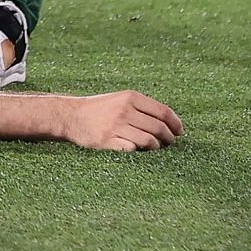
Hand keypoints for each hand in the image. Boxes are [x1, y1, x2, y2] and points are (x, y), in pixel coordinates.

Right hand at [58, 90, 182, 151]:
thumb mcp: (120, 99)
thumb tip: (169, 122)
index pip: (163, 112)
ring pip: (150, 142)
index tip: (179, 132)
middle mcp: (124, 110)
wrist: (71, 116)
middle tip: (169, 143)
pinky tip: (137, 151)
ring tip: (155, 148)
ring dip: (156, 148)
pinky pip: (133, 150)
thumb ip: (142, 107)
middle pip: (159, 128)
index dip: (175, 124)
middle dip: (169, 138)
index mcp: (130, 97)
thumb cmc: (99, 109)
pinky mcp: (108, 142)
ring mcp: (116, 127)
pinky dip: (139, 152)